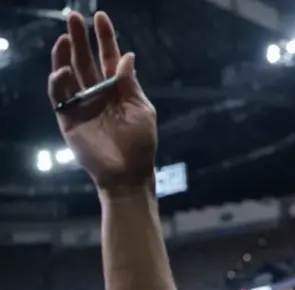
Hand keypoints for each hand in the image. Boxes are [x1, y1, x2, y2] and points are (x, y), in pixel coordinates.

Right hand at [47, 12, 156, 190]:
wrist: (128, 173)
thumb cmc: (141, 143)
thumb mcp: (141, 110)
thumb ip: (130, 84)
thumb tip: (127, 56)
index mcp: (119, 89)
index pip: (109, 58)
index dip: (105, 38)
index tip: (100, 17)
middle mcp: (99, 93)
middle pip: (86, 60)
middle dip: (80, 38)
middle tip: (74, 16)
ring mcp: (83, 104)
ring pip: (69, 73)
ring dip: (65, 55)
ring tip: (64, 37)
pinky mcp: (69, 118)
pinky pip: (60, 96)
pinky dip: (59, 82)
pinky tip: (64, 70)